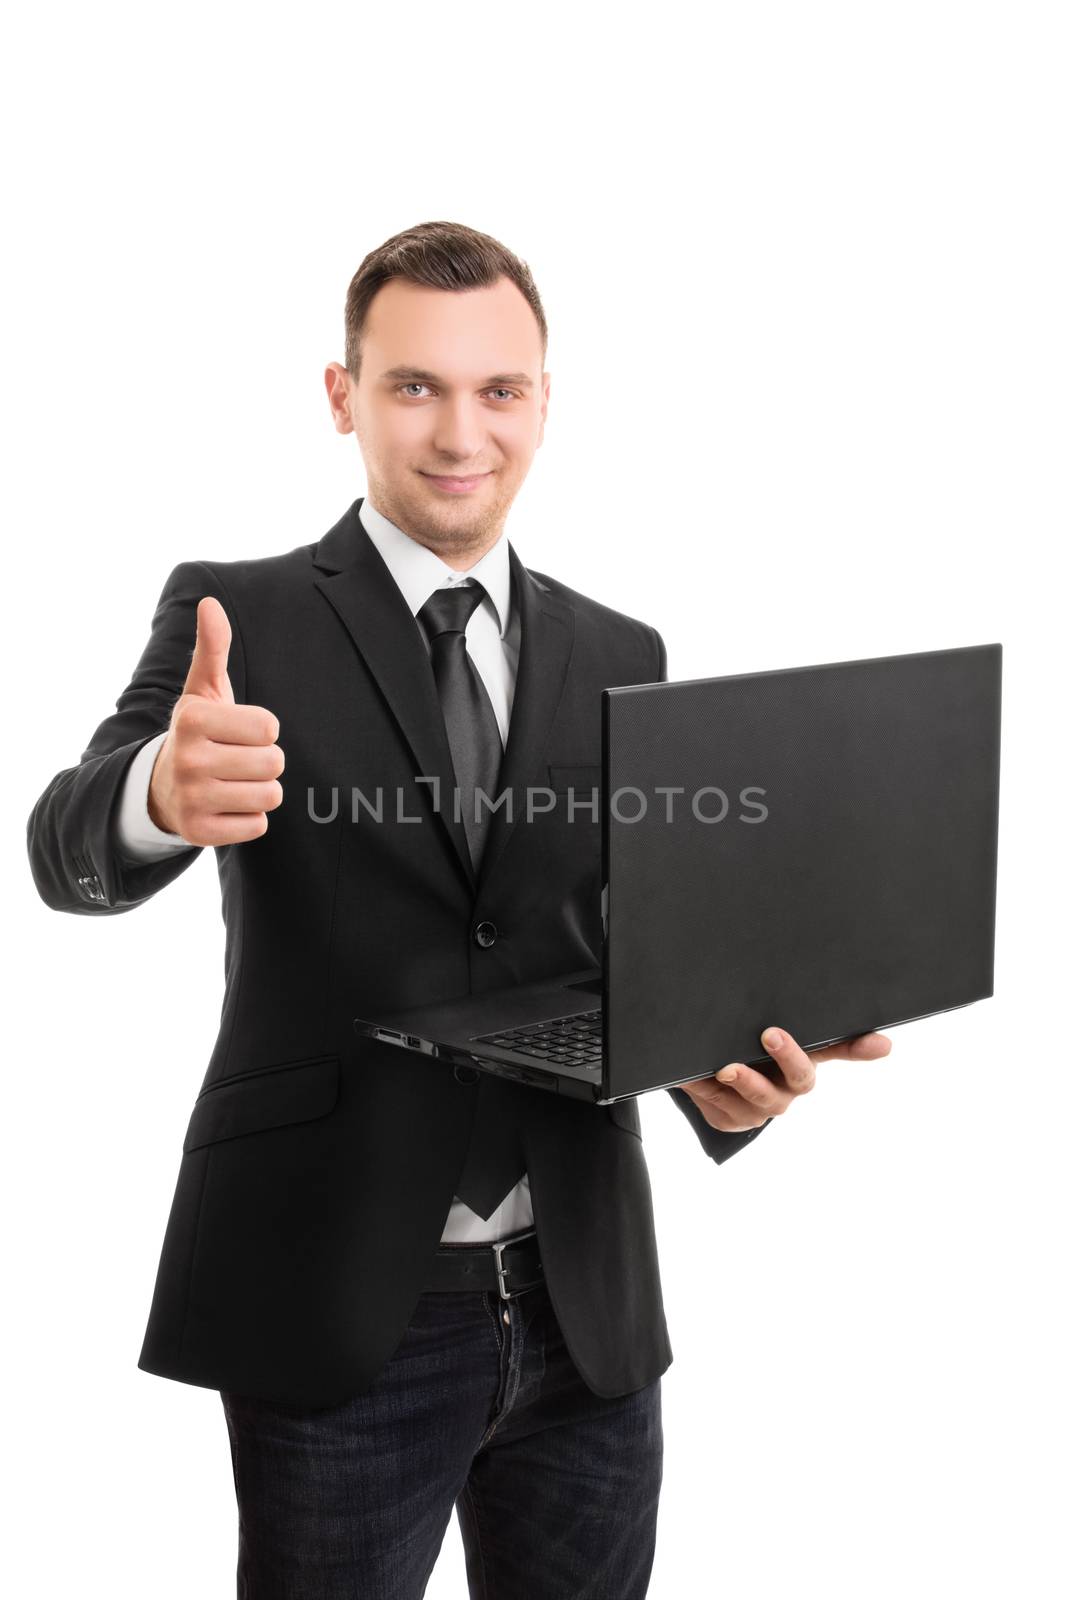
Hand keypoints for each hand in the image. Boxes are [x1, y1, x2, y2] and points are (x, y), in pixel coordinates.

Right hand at [148, 596, 284, 845]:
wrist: (159, 787)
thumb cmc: (197, 732)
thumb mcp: (202, 690)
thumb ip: (212, 648)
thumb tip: (210, 603)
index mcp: (192, 719)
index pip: (270, 728)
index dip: (262, 730)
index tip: (238, 732)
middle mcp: (188, 759)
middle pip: (274, 763)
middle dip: (265, 761)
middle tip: (237, 759)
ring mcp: (191, 799)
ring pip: (270, 796)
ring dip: (260, 790)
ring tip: (234, 781)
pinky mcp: (199, 833)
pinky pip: (258, 826)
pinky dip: (249, 818)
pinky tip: (226, 805)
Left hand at [678, 1026, 892, 1132]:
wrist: (705, 1075)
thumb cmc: (744, 1044)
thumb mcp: (761, 1024)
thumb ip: (778, 1009)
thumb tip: (803, 984)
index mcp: (804, 1057)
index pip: (840, 1049)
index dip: (861, 1048)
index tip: (882, 1043)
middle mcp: (789, 1086)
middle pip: (801, 1077)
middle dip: (788, 1057)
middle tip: (771, 1034)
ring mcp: (762, 1106)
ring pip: (760, 1099)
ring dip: (744, 1082)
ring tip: (724, 1068)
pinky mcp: (731, 1119)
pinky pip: (719, 1106)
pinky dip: (704, 1088)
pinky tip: (693, 1075)